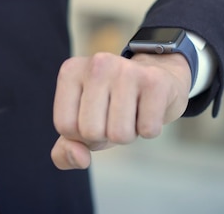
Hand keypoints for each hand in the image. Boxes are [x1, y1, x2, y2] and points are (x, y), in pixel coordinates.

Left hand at [50, 52, 190, 169]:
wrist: (158, 78)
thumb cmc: (112, 106)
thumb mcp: (81, 127)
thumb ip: (65, 151)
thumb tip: (81, 159)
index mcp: (71, 71)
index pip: (65, 126)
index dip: (82, 134)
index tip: (95, 116)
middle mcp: (97, 64)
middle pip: (91, 132)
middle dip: (106, 135)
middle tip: (116, 115)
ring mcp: (127, 70)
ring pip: (120, 134)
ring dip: (128, 134)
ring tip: (132, 112)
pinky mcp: (155, 81)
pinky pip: (148, 130)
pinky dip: (149, 129)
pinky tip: (148, 108)